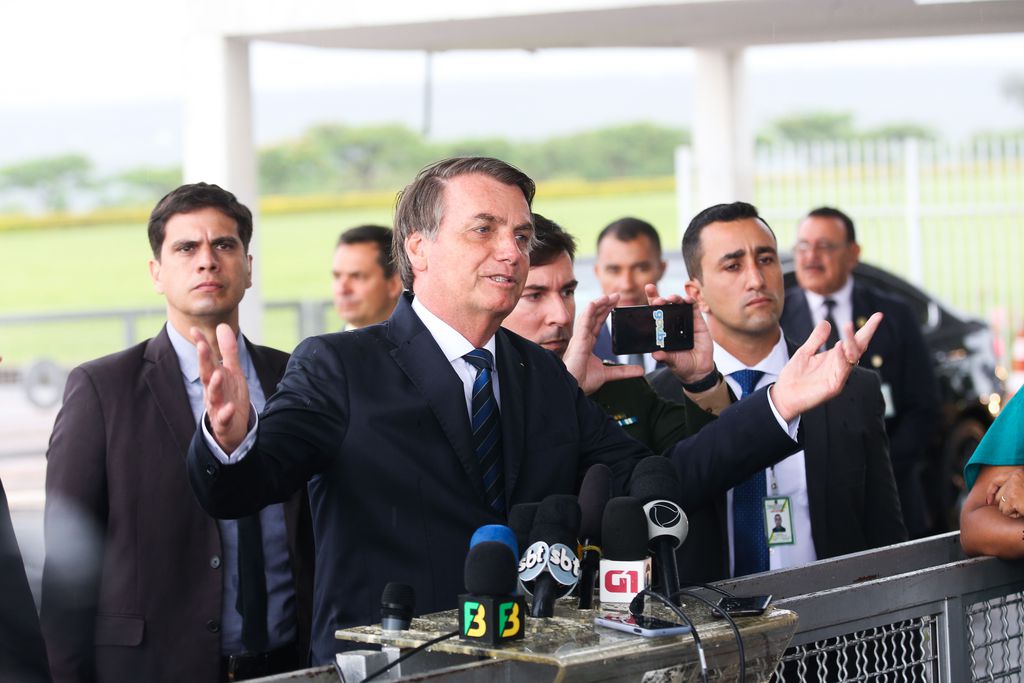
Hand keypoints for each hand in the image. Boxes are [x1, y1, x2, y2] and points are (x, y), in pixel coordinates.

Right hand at [193, 324, 249, 451]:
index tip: (194, 329)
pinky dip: (225, 413)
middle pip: (206, 374)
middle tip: (201, 345)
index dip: (201, 345)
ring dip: (214, 385)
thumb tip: (222, 326)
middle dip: (203, 360)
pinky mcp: (224, 422)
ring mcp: (216, 407)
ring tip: (218, 374)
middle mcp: (212, 391)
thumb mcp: (232, 372)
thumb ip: (228, 351)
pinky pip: (223, 418)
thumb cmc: (230, 397)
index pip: (206, 359)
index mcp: (214, 378)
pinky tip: (229, 408)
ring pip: (213, 395)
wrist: (233, 428)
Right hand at [563, 294, 643, 393]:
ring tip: (608, 296)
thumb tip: (640, 370)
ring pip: (588, 316)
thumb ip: (623, 371)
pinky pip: (583, 324)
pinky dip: (588, 313)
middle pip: (593, 316)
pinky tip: (594, 304)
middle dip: (604, 305)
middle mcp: (582, 339)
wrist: (572, 389)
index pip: (597, 323)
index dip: (605, 312)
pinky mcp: (578, 342)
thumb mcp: (607, 374)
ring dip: (598, 305)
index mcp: (587, 344)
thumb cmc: (582, 381)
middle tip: (616, 296)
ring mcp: (579, 339)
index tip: (615, 303)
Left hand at [645, 284, 714, 384]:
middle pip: (665, 305)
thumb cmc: (681, 363)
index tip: (648, 289)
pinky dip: (690, 301)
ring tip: (672, 299)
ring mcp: (685, 320)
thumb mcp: (671, 361)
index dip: (651, 299)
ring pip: (678, 303)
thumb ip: (664, 357)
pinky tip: (687, 300)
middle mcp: (672, 322)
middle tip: (658, 301)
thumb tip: (655, 354)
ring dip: (675, 298)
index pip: (654, 312)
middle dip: (661, 299)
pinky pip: (693, 307)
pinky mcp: (697, 321)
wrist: (698, 369)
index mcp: (662, 329)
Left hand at [770, 312, 882, 420]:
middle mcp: (840, 366)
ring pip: (852, 358)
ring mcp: (838, 377)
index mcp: (835, 357)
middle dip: (867, 333)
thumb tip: (827, 322)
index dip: (866, 329)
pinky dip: (842, 357)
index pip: (854, 341)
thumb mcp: (805, 352)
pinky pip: (842, 371)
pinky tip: (840, 346)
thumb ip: (816, 339)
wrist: (784, 397)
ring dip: (852, 342)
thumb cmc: (794, 377)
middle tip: (876, 318)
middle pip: (859, 348)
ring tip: (848, 327)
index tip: (878, 316)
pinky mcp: (833, 387)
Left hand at [988, 469, 1023, 517]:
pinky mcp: (1013, 500)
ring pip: (1001, 505)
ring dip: (1011, 511)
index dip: (991, 491)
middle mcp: (1014, 478)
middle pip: (998, 496)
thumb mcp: (1023, 487)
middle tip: (1020, 507)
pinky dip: (1014, 515)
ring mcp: (1013, 489)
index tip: (988, 501)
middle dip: (1006, 505)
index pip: (996, 480)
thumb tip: (992, 500)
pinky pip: (1006, 512)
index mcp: (1018, 474)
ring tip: (1023, 508)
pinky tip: (1023, 511)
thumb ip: (1013, 488)